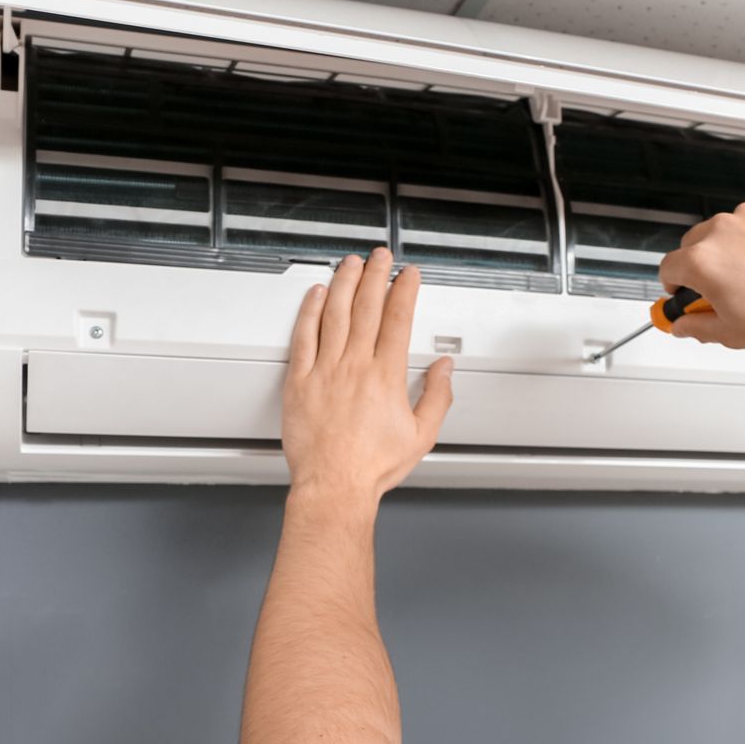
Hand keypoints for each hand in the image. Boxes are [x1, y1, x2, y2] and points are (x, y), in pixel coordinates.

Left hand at [280, 248, 451, 504]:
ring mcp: (325, 371)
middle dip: (375, 276)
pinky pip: (304, 337)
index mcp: (386, 377)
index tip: (407, 276)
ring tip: (349, 264)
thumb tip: (445, 370)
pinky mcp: (299, 382)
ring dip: (344, 283)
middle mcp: (355, 367)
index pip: (397, 320)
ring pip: (335, 314)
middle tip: (380, 257)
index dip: (403, 291)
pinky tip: (316, 295)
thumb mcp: (421, 435)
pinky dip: (310, 311)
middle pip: (366, 308)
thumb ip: (438, 397)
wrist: (335, 486)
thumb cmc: (372, 466)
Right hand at [656, 203, 744, 350]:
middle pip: (690, 247)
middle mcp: (721, 231)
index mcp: (702, 261)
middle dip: (697, 270)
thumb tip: (682, 325)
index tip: (680, 296)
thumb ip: (695, 328)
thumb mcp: (731, 332)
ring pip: (719, 234)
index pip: (667, 268)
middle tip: (716, 295)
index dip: (671, 287)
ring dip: (723, 254)